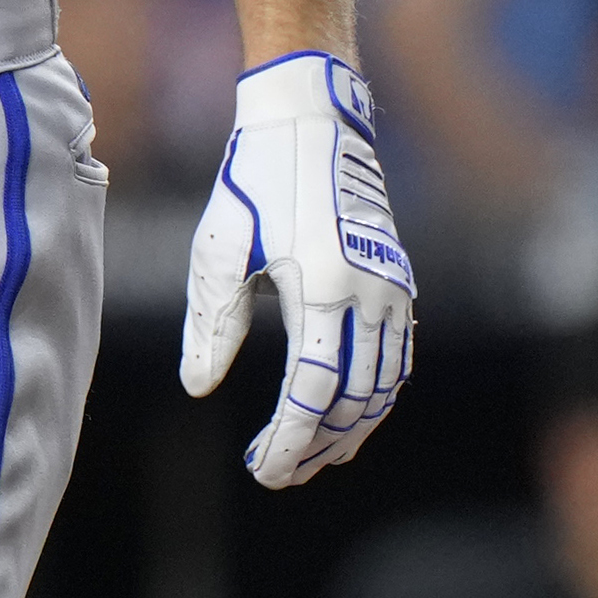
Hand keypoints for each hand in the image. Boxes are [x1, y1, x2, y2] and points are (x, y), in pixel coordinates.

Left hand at [182, 50, 415, 487]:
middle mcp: (369, 293)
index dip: (290, 438)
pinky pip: (398, 357)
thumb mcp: (218, 250)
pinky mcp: (398, 281)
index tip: (263, 470)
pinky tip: (344, 417)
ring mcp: (392, 287)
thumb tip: (199, 389)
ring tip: (309, 458)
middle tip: (278, 473)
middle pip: (356, 399)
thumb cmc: (252, 184)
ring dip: (350, 429)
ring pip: (385, 385)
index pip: (314, 390)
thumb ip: (213, 323)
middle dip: (318, 445)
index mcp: (321, 287)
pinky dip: (375, 396)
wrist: (311, 123)